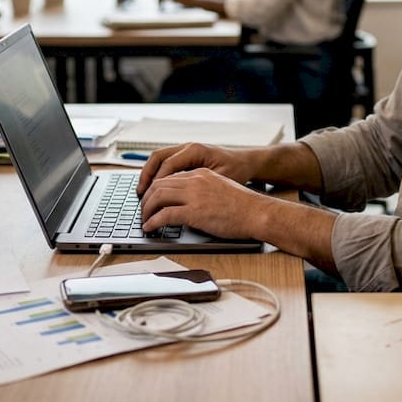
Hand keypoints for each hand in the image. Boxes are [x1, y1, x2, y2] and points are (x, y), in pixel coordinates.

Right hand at [137, 142, 258, 195]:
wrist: (247, 162)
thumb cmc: (237, 170)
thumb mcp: (220, 179)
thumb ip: (199, 185)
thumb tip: (178, 197)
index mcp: (195, 151)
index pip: (168, 164)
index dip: (156, 182)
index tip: (150, 197)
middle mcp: (188, 147)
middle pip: (158, 157)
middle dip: (146, 175)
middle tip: (140, 194)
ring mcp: (186, 150)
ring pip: (159, 158)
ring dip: (149, 174)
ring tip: (142, 191)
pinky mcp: (186, 156)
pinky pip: (165, 162)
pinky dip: (157, 173)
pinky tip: (154, 187)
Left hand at [139, 167, 266, 235]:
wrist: (257, 212)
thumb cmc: (244, 206)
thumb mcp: (220, 188)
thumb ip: (202, 191)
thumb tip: (187, 203)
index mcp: (201, 174)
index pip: (170, 177)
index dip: (156, 189)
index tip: (151, 199)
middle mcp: (195, 180)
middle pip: (159, 185)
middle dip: (147, 199)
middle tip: (143, 210)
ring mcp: (194, 195)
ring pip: (158, 197)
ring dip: (147, 210)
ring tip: (144, 220)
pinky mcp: (194, 212)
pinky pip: (165, 215)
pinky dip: (153, 222)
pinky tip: (150, 228)